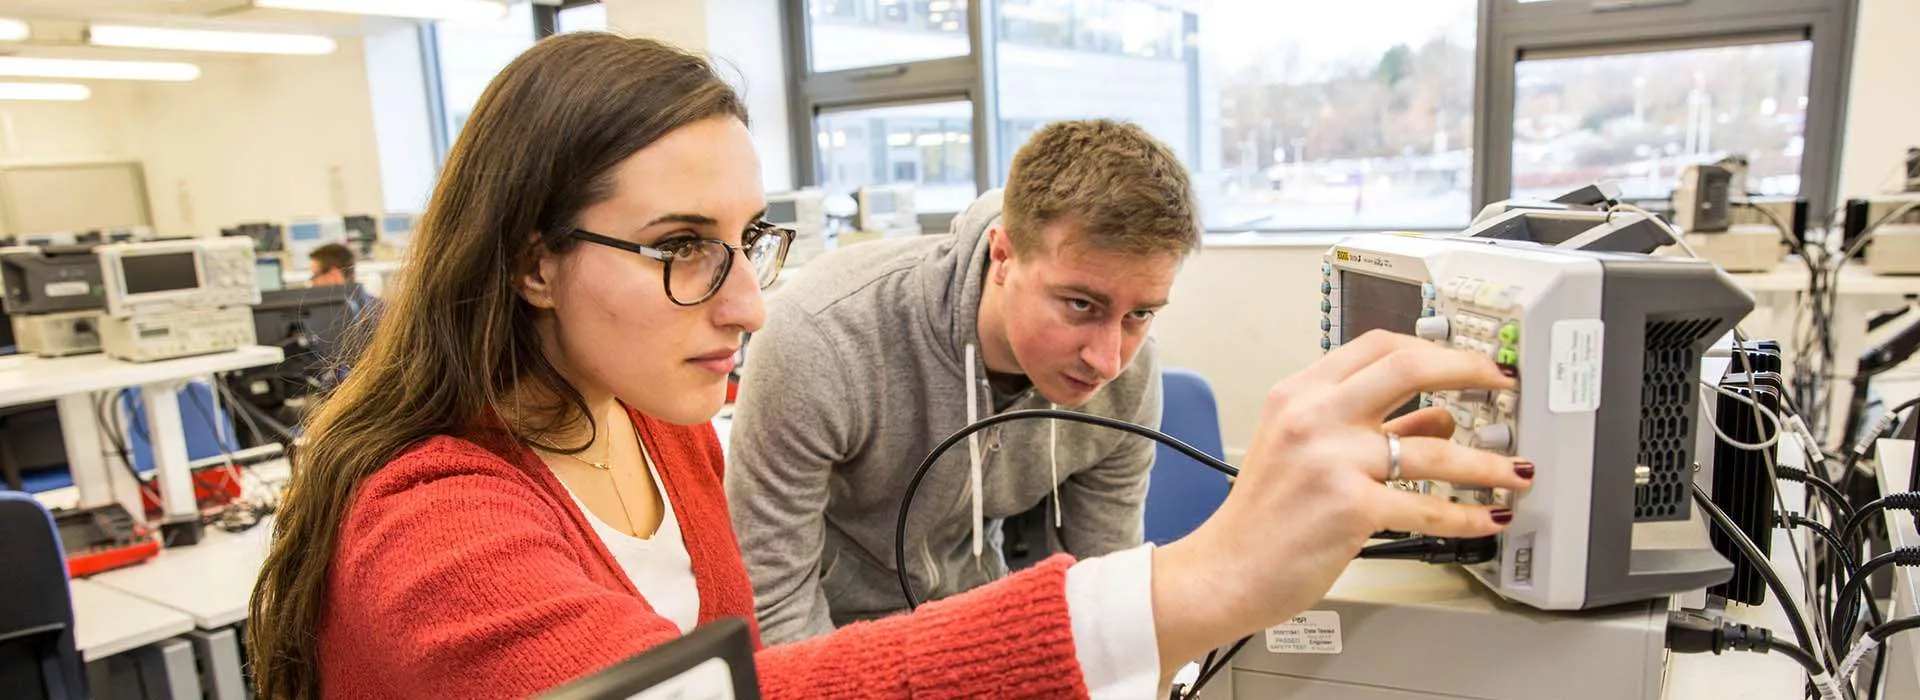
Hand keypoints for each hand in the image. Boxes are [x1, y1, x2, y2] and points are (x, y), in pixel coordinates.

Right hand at [1148, 330, 1532, 668]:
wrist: (1224, 571)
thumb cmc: (1262, 519)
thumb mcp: (1304, 452)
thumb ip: (1370, 428)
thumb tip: (1438, 416)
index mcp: (1300, 394)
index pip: (1378, 346)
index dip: (1435, 347)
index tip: (1468, 361)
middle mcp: (1315, 416)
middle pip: (1409, 367)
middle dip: (1470, 371)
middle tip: (1504, 384)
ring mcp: (1332, 459)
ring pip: (1434, 445)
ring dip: (1486, 461)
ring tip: (1515, 471)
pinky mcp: (1350, 507)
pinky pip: (1427, 505)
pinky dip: (1466, 515)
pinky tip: (1486, 519)